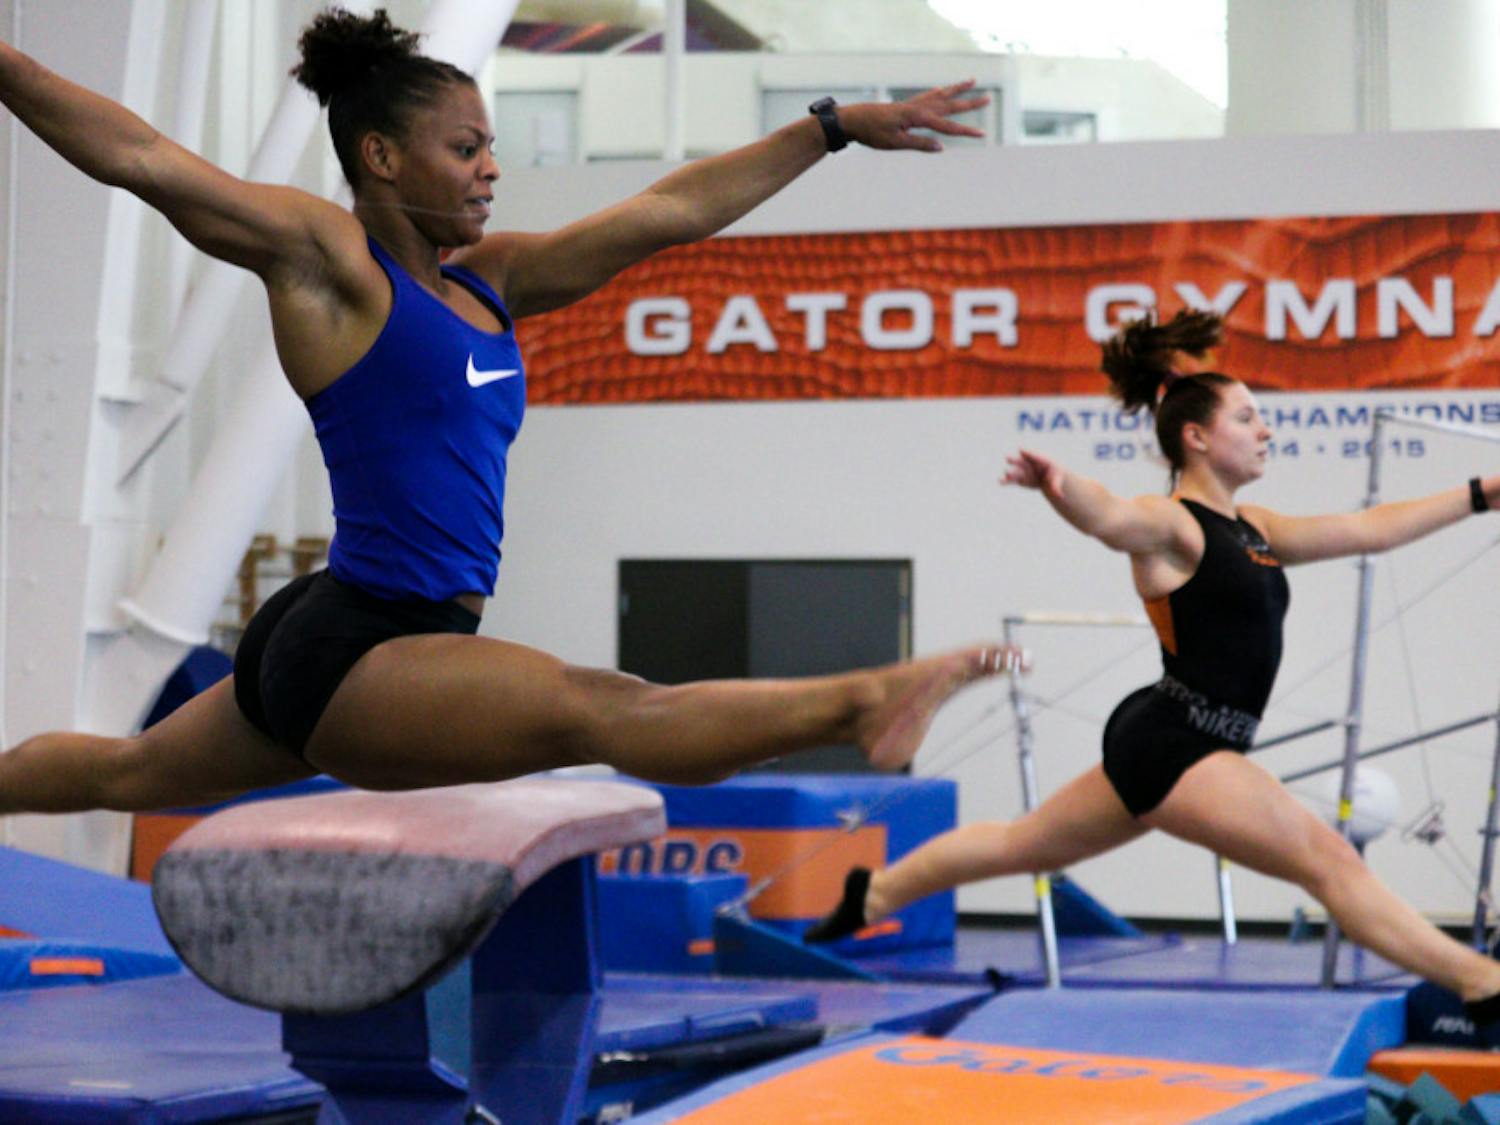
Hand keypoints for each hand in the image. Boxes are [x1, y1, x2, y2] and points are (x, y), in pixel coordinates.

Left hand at [839, 80, 987, 152]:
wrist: (854, 120)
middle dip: (970, 104)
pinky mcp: (907, 105)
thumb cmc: (873, 133)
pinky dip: (939, 93)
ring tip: (972, 81)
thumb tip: (941, 147)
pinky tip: (944, 90)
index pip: (947, 126)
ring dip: (957, 89)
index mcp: (918, 117)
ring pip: (941, 95)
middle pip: (950, 105)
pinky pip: (929, 96)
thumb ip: (919, 144)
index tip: (982, 133)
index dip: (965, 131)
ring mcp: (913, 104)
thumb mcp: (896, 143)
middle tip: (988, 98)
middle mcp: (919, 107)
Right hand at [1001, 449, 1063, 496]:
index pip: (1033, 454)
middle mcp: (1027, 463)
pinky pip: (1010, 480)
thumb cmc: (1055, 474)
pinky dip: (1005, 481)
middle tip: (1008, 458)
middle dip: (1014, 460)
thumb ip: (1056, 486)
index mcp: (1039, 458)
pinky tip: (1000, 482)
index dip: (1027, 452)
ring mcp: (1022, 471)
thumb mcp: (1058, 478)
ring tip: (1005, 475)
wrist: (1048, 477)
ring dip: (1009, 473)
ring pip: (1013, 471)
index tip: (1021, 449)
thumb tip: (1059, 496)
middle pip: (1019, 460)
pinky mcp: (1018, 479)